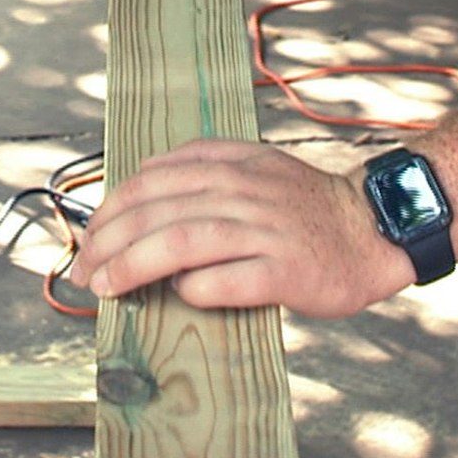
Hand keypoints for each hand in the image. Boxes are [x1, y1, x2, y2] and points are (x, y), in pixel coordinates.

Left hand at [70, 140, 413, 317]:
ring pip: (183, 242)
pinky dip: (197, 287)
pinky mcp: (286, 270)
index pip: (152, 179)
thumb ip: (202, 170)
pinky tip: (179, 294)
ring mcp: (265, 230)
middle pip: (158, 211)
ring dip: (135, 265)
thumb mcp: (252, 167)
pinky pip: (229, 279)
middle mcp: (243, 191)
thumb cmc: (304, 208)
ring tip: (107, 287)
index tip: (90, 236)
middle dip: (109, 242)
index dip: (111, 208)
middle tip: (85, 270)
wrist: (371, 228)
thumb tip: (141, 190)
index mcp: (230, 163)